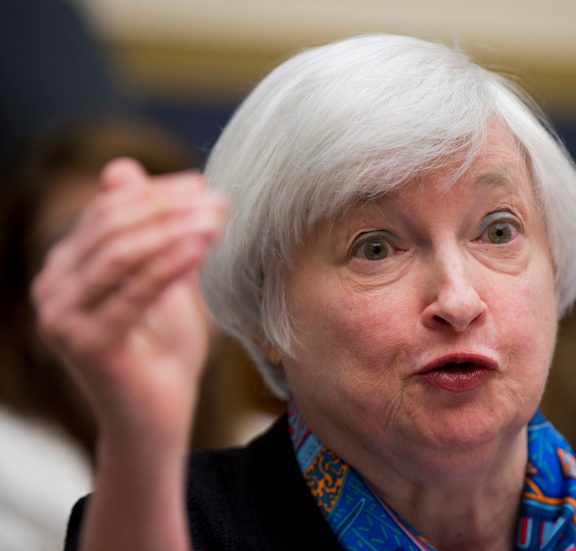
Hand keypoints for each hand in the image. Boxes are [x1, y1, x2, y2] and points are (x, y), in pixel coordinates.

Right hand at [32, 158, 227, 444]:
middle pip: (113, 228)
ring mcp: (62, 317)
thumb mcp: (160, 281)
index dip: (156, 193)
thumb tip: (120, 165)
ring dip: (175, 230)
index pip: (108, 212)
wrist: (158, 418)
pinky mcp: (85, 343)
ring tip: (217, 217)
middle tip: (217, 199)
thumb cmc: (163, 351)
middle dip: (170, 208)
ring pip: (122, 254)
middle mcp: (52, 288)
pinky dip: (171, 264)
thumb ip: (148, 232)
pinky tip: (203, 245)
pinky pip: (134, 292)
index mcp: (66, 267)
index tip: (204, 184)